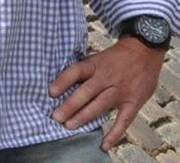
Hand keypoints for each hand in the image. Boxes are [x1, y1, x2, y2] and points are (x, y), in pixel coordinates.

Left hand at [49, 37, 164, 151]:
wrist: (143, 50)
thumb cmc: (116, 56)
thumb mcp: (98, 57)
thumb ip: (85, 71)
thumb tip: (63, 83)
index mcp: (95, 64)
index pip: (76, 71)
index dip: (63, 81)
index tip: (51, 93)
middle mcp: (106, 78)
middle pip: (86, 92)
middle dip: (70, 106)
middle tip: (56, 117)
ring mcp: (120, 91)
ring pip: (100, 106)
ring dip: (84, 117)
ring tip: (69, 127)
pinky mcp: (133, 102)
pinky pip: (123, 120)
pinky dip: (114, 134)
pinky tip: (104, 144)